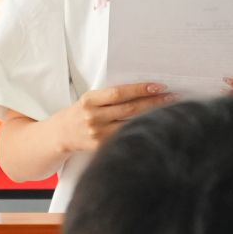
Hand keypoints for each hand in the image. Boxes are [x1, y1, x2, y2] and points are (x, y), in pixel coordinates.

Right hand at [50, 84, 169, 154]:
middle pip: (129, 109)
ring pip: (130, 124)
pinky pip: (124, 138)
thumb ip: (110, 97)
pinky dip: (140, 131)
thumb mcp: (89, 100)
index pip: (119, 93)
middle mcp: (93, 117)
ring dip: (151, 117)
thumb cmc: (79, 114)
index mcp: (89, 100)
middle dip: (153, 102)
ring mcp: (97, 134)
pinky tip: (154, 128)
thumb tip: (142, 91)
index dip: (140, 89)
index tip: (159, 86)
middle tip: (173, 97)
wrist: (59, 135)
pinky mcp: (101, 147)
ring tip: (169, 111)